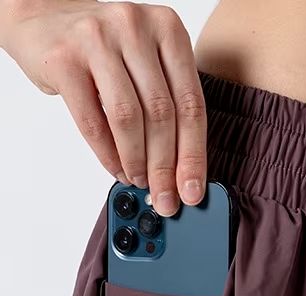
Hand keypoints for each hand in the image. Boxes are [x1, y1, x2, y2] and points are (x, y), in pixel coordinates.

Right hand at [1, 0, 205, 215]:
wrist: (43, 20)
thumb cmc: (104, 51)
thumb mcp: (146, 64)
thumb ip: (168, 105)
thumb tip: (183, 173)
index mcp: (169, 30)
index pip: (191, 105)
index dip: (193, 155)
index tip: (193, 190)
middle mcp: (136, 27)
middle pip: (162, 114)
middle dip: (166, 166)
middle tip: (165, 197)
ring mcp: (97, 38)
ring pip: (129, 118)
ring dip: (137, 161)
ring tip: (139, 181)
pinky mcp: (64, 59)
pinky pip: (93, 121)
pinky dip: (108, 154)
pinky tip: (117, 168)